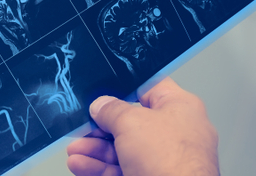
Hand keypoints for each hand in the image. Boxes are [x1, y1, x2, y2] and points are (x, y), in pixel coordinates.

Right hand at [66, 78, 219, 175]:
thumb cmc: (173, 162)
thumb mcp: (132, 123)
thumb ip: (112, 110)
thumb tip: (101, 105)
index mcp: (180, 107)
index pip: (149, 88)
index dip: (123, 89)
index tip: (100, 95)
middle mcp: (174, 132)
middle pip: (131, 123)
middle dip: (101, 126)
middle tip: (81, 127)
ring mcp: (163, 160)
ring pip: (123, 150)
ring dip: (95, 149)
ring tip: (74, 150)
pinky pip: (121, 170)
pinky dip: (100, 168)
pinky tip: (80, 165)